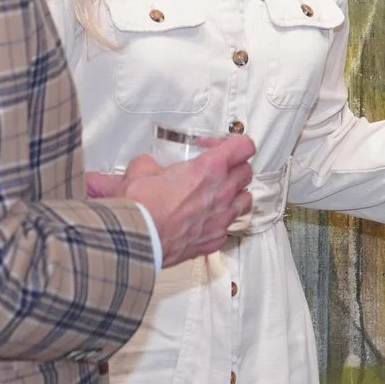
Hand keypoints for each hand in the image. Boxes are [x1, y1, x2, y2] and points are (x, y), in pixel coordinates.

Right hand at [104, 135, 256, 265]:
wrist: (138, 239)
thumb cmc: (143, 207)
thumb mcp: (142, 169)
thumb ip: (152, 163)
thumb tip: (149, 165)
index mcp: (209, 168)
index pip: (243, 146)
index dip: (233, 143)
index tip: (219, 147)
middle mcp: (222, 192)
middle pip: (246, 172)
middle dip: (235, 167)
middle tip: (219, 169)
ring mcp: (221, 218)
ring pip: (245, 200)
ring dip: (235, 194)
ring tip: (220, 194)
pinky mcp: (214, 240)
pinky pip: (227, 227)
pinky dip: (220, 222)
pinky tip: (207, 220)